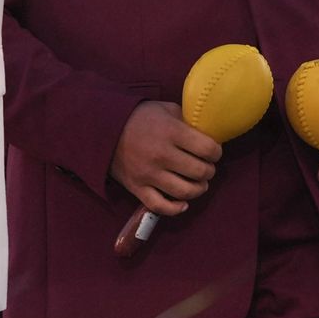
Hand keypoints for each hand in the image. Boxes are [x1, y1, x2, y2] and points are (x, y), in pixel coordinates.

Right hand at [111, 101, 222, 216]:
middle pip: (199, 172)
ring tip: (199, 183)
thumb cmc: (140, 117)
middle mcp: (161, 155)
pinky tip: (183, 203)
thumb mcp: (167, 109)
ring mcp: (148, 174)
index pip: (207, 149)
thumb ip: (188, 121)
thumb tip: (208, 135)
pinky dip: (176, 208)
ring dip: (198, 189)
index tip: (214, 151)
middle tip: (207, 167)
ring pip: (184, 192)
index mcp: (171, 132)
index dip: (216, 152)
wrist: (102, 128)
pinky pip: (161, 206)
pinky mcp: (137, 188)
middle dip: (209, 170)